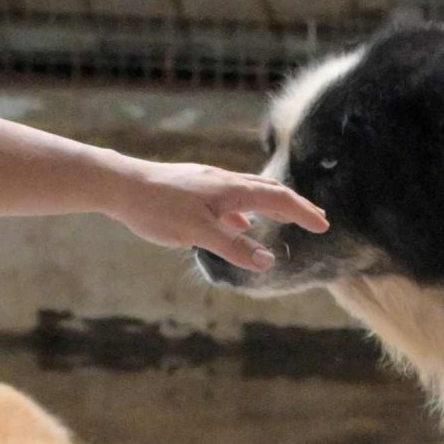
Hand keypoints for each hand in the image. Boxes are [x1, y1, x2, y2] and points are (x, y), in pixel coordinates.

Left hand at [105, 160, 324, 272]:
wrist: (120, 185)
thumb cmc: (157, 208)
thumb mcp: (197, 233)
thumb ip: (233, 247)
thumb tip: (268, 261)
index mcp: (230, 190)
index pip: (277, 199)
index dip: (302, 212)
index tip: (323, 226)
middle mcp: (223, 182)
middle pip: (268, 191)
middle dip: (294, 206)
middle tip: (315, 219)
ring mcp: (208, 183)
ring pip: (248, 192)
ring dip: (271, 206)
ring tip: (283, 219)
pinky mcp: (193, 189)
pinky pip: (228, 199)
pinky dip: (243, 211)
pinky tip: (236, 223)